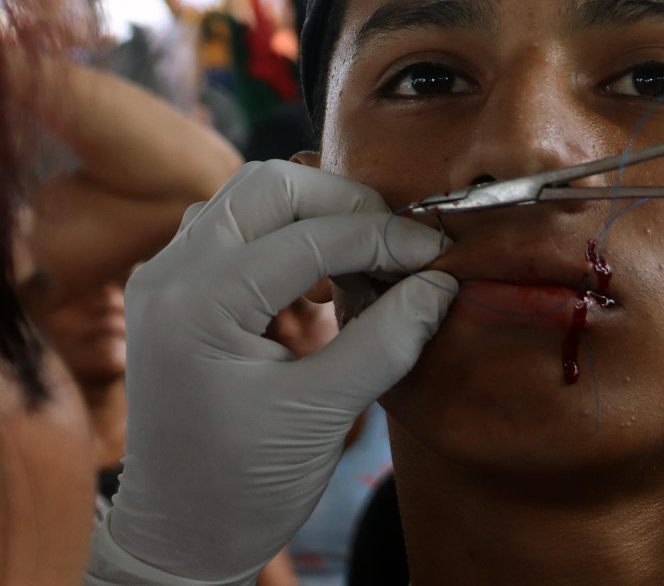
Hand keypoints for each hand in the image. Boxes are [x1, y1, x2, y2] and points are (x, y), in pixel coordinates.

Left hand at [85, 160, 454, 584]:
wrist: (181, 533)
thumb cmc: (245, 484)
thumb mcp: (324, 414)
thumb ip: (387, 340)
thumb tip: (441, 281)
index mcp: (198, 307)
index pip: (309, 237)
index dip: (384, 237)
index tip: (438, 253)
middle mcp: (170, 274)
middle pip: (272, 185)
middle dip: (347, 202)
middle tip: (400, 242)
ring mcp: (167, 275)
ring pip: (252, 194)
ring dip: (318, 211)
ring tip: (368, 256)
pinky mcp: (178, 285)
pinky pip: (238, 224)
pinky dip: (291, 230)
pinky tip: (328, 274)